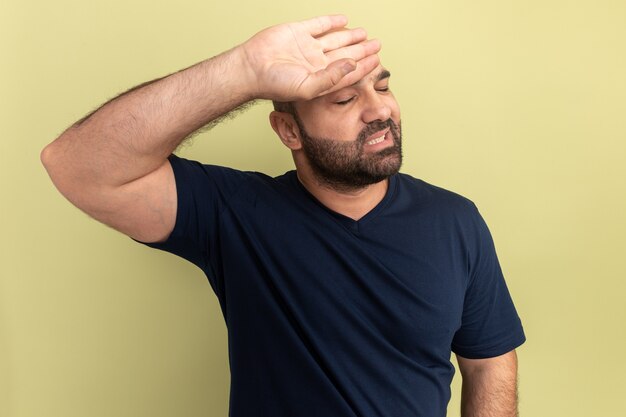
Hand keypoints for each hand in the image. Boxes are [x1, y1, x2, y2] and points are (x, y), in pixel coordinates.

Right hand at [239, 15, 380, 100]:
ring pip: (335, 39)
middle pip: (345, 54)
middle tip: (377, 45)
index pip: (347, 71)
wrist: (251, 68)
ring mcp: (307, 46)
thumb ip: (331, 79)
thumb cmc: (275, 84)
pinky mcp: (298, 32)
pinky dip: (332, 22)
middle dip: (362, 50)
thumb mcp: (307, 88)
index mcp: (320, 78)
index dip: (363, 66)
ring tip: (365, 34)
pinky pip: (319, 25)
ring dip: (351, 36)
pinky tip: (344, 20)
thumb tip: (353, 65)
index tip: (377, 61)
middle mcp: (315, 62)